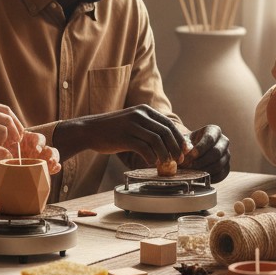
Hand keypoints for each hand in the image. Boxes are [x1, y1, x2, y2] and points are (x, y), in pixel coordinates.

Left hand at [0, 130, 61, 184]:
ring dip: (53, 159)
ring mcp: (31, 160)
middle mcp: (29, 148)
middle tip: (47, 158)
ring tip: (52, 164)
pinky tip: (55, 169)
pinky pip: (45, 170)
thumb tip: (7, 155)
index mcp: (23, 139)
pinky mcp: (32, 171)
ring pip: (48, 157)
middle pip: (46, 147)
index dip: (38, 142)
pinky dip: (52, 169)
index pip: (36, 137)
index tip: (34, 149)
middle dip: (49, 151)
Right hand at [59, 105, 185, 164]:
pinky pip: (143, 148)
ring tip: (167, 163)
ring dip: (165, 154)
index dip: (179, 138)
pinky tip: (152, 163)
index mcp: (145, 110)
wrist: (90, 130)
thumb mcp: (133, 122)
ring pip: (157, 141)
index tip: (185, 150)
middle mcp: (140, 115)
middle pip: (166, 132)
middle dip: (176, 148)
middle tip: (180, 160)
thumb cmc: (113, 130)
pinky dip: (151, 157)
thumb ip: (149, 128)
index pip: (169, 124)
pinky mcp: (124, 137)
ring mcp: (132, 125)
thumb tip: (169, 142)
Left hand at [184, 124, 230, 182]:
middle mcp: (224, 141)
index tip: (188, 157)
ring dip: (203, 171)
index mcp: (214, 130)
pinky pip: (221, 175)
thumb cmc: (187, 144)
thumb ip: (183, 145)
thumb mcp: (183, 141)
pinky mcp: (226, 167)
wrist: (192, 152)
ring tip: (191, 173)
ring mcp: (227, 155)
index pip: (210, 138)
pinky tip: (198, 178)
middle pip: (216, 152)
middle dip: (201, 162)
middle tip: (188, 167)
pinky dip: (209, 178)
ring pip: (219, 164)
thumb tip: (185, 152)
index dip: (199, 149)